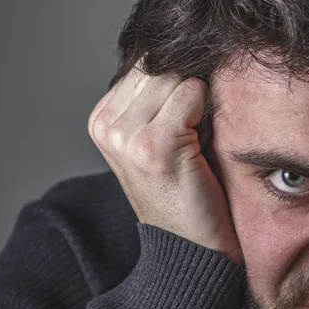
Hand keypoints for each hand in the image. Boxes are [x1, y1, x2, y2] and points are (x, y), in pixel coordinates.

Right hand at [88, 66, 242, 262]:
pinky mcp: (155, 143)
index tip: (180, 129)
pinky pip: (193, 93)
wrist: (190, 250)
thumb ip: (157, 101)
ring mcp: (127, 135)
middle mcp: (106, 125)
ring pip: (178, 77)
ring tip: (193, 146)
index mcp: (102, 121)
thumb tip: (184, 58)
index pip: (145, 66)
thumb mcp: (157, 143)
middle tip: (190, 140)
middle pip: (161, 67)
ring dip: (198, 107)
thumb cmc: (183, 195)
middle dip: (186, 95)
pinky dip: (207, 116)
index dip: (175, 90)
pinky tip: (199, 150)